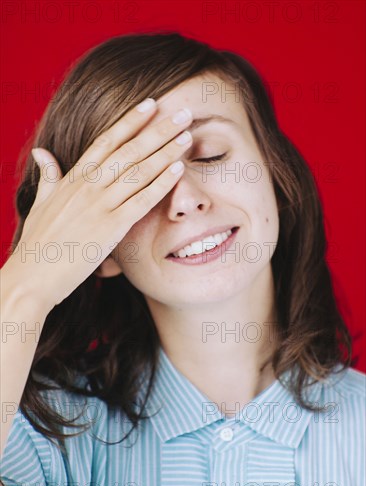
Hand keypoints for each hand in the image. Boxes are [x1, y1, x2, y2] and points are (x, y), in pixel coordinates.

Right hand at [6, 99, 192, 310]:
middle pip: (129, 150)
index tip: (150, 104)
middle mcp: (88, 186)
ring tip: (186, 134)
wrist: (31, 277)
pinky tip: (178, 169)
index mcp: (73, 178)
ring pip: (139, 171)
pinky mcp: (110, 228)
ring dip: (165, 151)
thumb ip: (49, 176)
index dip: (130, 121)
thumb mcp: (41, 203)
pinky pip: (141, 200)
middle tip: (182, 112)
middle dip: (157, 129)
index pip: (106, 141)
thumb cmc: (37, 243)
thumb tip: (42, 151)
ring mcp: (99, 206)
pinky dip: (161, 183)